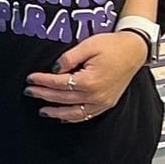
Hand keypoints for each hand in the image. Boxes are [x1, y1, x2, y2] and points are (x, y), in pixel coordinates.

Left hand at [27, 32, 147, 123]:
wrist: (134, 50)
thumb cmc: (113, 45)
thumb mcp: (88, 45)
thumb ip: (69, 58)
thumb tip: (55, 69)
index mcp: (89, 81)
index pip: (59, 83)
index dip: (43, 81)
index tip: (30, 78)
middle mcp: (95, 95)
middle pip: (63, 98)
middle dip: (44, 95)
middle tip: (29, 92)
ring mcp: (102, 102)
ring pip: (74, 113)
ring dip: (56, 113)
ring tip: (42, 110)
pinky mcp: (107, 104)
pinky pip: (87, 115)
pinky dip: (73, 118)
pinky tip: (63, 118)